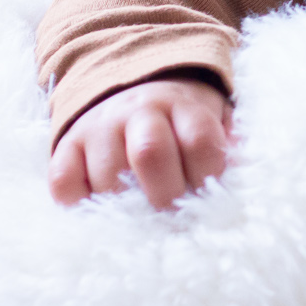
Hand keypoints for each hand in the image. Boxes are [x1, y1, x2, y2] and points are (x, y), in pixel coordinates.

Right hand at [49, 76, 231, 208]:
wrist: (129, 87)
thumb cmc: (179, 121)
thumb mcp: (211, 119)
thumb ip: (228, 146)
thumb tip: (242, 177)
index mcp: (183, 106)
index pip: (199, 141)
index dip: (207, 176)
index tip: (209, 198)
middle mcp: (139, 111)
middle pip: (150, 153)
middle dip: (166, 197)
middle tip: (173, 218)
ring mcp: (99, 127)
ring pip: (107, 174)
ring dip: (125, 207)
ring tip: (139, 219)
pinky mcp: (67, 144)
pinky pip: (63, 181)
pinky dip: (78, 204)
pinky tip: (100, 211)